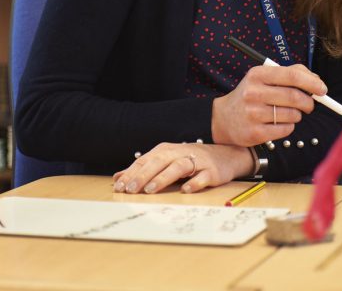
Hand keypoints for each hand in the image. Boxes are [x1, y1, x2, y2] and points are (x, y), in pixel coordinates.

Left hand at [111, 143, 254, 194]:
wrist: (223, 155)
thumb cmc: (188, 160)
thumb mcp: (164, 161)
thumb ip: (142, 169)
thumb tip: (118, 178)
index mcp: (165, 151)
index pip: (145, 161)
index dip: (131, 173)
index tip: (119, 186)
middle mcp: (178, 153)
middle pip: (158, 162)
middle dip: (143, 176)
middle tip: (131, 190)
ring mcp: (196, 161)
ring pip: (177, 167)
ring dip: (163, 178)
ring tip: (151, 190)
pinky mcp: (210, 171)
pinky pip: (201, 177)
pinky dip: (194, 183)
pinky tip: (185, 190)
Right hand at [211, 63, 326, 146]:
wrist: (224, 118)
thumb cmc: (251, 95)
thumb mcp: (263, 78)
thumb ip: (290, 73)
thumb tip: (316, 79)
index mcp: (257, 74)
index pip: (291, 75)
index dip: (312, 82)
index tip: (323, 89)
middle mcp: (253, 92)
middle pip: (295, 97)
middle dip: (309, 102)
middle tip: (309, 105)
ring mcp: (253, 113)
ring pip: (293, 115)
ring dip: (297, 115)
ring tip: (287, 113)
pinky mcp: (256, 132)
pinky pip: (286, 129)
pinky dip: (289, 126)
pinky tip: (278, 123)